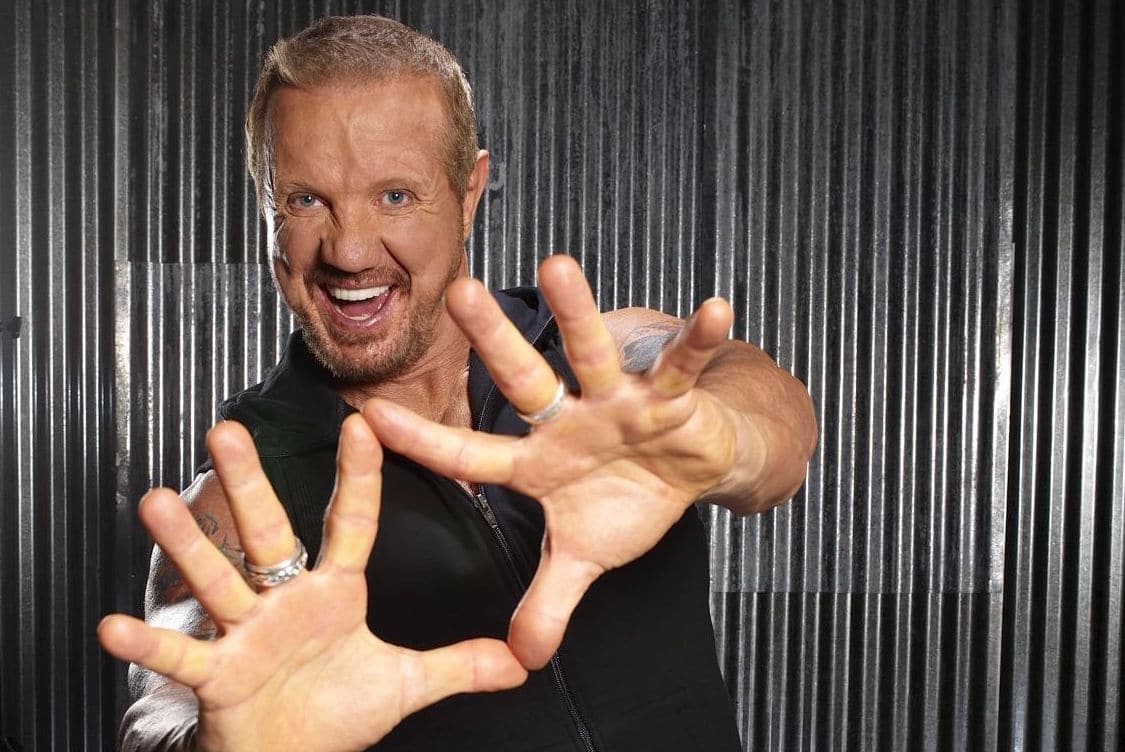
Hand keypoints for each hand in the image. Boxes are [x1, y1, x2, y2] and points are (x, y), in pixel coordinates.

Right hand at [98, 416, 526, 751]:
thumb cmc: (337, 715)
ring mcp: (246, 633)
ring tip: (158, 500)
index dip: (359, 478)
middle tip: (226, 430)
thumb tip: (519, 660)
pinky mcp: (216, 674)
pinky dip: (150, 642)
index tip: (363, 424)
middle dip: (249, 483)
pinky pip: (182, 655)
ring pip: (217, 579)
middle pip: (269, 533)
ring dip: (188, 543)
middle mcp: (285, 601)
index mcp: (334, 593)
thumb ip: (459, 665)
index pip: (351, 524)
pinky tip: (115, 624)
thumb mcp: (404, 683)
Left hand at [362, 255, 744, 668]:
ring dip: (577, 313)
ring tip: (554, 266)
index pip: (471, 453)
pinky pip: (682, 365)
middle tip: (456, 292)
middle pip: (525, 381)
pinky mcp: (670, 396)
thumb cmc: (628, 501)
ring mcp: (619, 403)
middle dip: (493, 342)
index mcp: (538, 462)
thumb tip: (520, 658)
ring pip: (592, 355)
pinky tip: (713, 309)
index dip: (423, 441)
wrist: (689, 471)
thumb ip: (549, 600)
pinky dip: (697, 341)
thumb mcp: (584, 557)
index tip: (367, 415)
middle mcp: (569, 422)